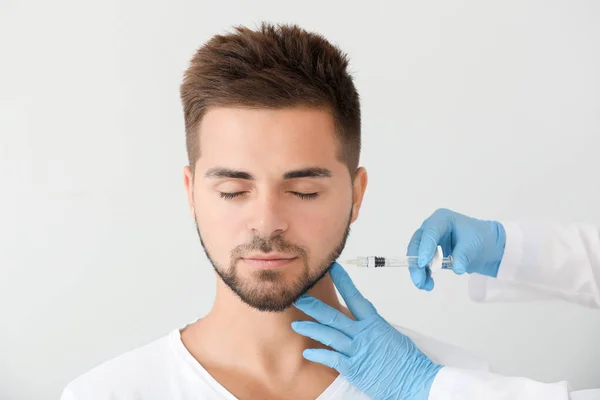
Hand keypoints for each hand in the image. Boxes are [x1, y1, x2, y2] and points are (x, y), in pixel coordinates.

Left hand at [292, 262, 441, 399]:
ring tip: (297, 324)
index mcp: (374, 323)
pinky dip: (318, 354)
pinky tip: (307, 351)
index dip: (343, 281)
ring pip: (328, 334)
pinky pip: (331, 358)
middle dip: (314, 306)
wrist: (415, 381)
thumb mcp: (390, 336)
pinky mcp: (354, 368)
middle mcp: (363, 334)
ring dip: (311, 328)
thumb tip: (362, 321)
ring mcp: (357, 350)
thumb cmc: (407, 361)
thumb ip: (372, 327)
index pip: (355, 297)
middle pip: (333, 315)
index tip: (332, 268)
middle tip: (299, 297)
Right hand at [408, 208, 506, 290]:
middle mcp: (431, 229)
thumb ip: (463, 255)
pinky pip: (422, 265)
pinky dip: (424, 275)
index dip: (425, 247)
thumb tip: (457, 268)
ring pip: (416, 256)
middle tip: (419, 279)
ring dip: (418, 271)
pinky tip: (428, 284)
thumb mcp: (474, 244)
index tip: (423, 263)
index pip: (429, 233)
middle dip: (416, 263)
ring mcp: (429, 242)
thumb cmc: (480, 238)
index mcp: (441, 219)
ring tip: (425, 286)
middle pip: (417, 245)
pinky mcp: (430, 254)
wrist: (486, 246)